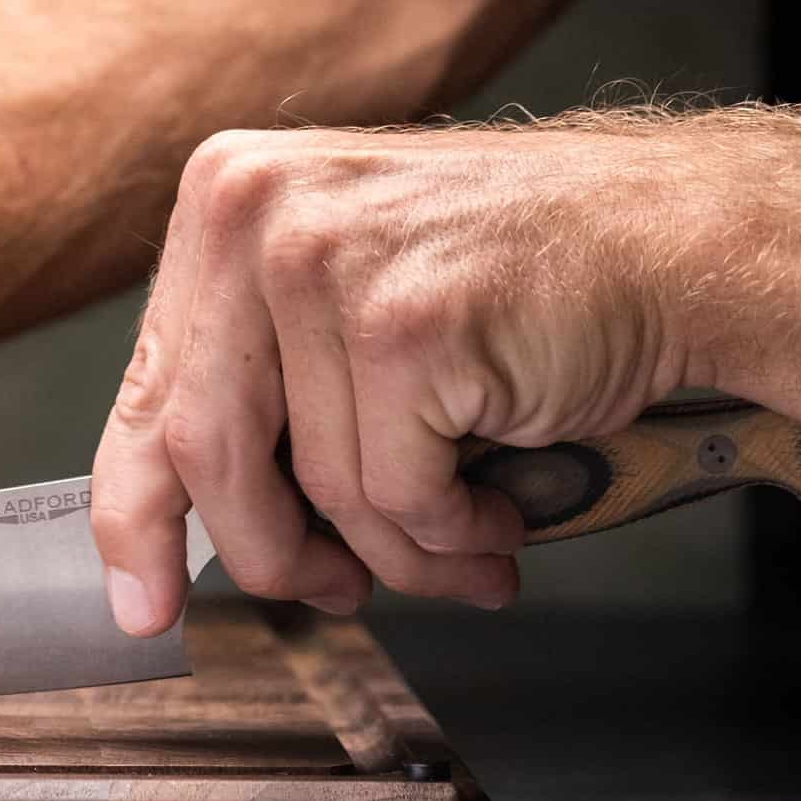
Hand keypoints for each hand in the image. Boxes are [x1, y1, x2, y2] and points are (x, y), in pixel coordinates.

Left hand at [91, 126, 697, 634]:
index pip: (142, 389)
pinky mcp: (404, 325)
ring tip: (457, 547)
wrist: (667, 242)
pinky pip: (399, 495)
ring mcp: (327, 261)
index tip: (139, 602)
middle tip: (333, 592)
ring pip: (316, 486)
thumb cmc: (509, 281)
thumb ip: (262, 385)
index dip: (134, 517)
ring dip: (393, 551)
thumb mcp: (339, 297)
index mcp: (221, 198)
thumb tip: (198, 531)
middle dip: (268, 554)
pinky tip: (498, 514)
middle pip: (204, 448)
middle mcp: (256, 213)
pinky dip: (453, 535)